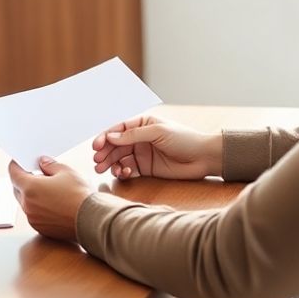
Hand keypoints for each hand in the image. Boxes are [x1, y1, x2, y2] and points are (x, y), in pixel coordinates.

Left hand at [7, 158, 94, 241]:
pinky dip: (39, 208)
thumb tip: (43, 163)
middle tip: (37, 173)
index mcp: (30, 188)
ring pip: (26, 203)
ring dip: (32, 195)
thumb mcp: (66, 172)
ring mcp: (33, 219)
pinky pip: (34, 215)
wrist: (92, 220)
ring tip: (48, 189)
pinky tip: (53, 203)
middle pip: (17, 189)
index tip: (20, 162)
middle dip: (24, 180)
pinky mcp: (41, 229)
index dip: (16, 165)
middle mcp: (27, 205)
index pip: (13, 173)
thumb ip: (50, 165)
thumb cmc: (80, 196)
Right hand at [91, 115, 221, 180]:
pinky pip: (128, 170)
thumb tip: (111, 137)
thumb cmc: (184, 139)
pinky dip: (122, 172)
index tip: (96, 146)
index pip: (118, 129)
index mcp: (142, 124)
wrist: (203, 158)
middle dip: (104, 153)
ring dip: (110, 163)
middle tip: (97, 162)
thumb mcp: (158, 132)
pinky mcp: (146, 169)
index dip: (105, 137)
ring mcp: (142, 154)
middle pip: (115, 145)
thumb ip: (134, 135)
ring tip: (105, 170)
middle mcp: (139, 138)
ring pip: (119, 158)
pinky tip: (124, 173)